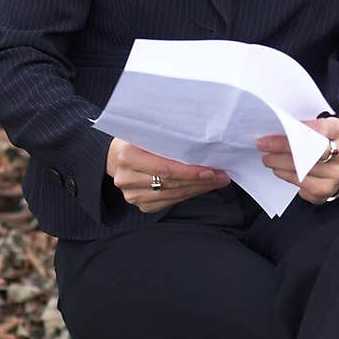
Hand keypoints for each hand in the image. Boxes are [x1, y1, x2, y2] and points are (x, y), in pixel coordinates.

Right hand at [106, 138, 230, 213]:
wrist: (117, 156)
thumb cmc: (136, 140)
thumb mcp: (146, 133)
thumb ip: (166, 140)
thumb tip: (201, 144)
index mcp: (127, 157)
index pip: (164, 168)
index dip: (189, 172)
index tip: (211, 171)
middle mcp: (127, 179)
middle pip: (172, 183)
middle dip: (200, 181)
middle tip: (222, 176)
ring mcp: (133, 195)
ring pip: (174, 194)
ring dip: (198, 189)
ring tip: (217, 181)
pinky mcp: (142, 205)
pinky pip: (171, 201)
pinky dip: (189, 194)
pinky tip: (202, 188)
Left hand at [257, 116, 338, 205]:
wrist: (332, 165)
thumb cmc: (318, 143)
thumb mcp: (314, 129)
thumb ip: (300, 126)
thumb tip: (274, 127)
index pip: (321, 128)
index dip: (297, 131)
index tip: (276, 131)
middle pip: (313, 151)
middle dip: (284, 147)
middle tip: (264, 146)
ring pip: (306, 170)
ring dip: (281, 164)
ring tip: (268, 159)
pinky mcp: (329, 189)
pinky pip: (305, 185)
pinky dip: (288, 177)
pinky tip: (279, 171)